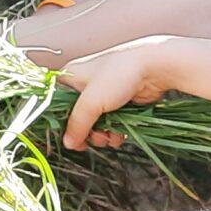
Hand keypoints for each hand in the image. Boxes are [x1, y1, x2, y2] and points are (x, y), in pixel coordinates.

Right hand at [55, 37, 186, 148]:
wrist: (155, 67)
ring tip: (110, 135)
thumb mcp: (91, 102)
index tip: (68, 137)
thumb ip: (77, 125)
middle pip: (76, 119)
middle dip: (86, 133)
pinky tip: (120, 133)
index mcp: (69, 77)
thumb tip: (69, 143)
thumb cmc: (119, 74)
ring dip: (102, 135)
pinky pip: (110, 124)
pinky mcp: (119, 103)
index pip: (55, 105)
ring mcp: (102, 95)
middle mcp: (83, 86)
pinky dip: (115, 132)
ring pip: (94, 124)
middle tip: (95, 136)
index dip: (61, 123)